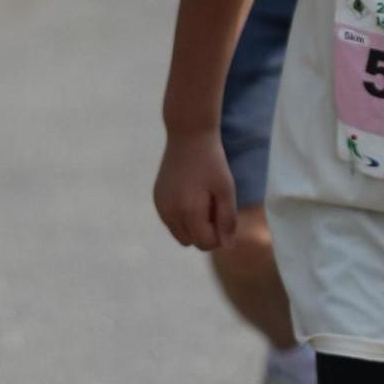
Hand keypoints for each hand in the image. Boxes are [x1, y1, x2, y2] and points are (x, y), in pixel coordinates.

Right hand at [155, 130, 237, 250]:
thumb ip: (227, 220)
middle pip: (192, 242)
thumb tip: (226, 246)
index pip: (206, 244)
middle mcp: (170, 213)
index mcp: (188, 212)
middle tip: (214, 206)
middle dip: (206, 232)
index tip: (224, 213)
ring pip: (180, 234)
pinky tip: (190, 196)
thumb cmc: (212, 164)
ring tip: (202, 201)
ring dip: (194, 226)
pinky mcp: (156, 199)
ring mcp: (160, 207)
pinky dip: (182, 217)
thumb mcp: (226, 191)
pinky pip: (171, 222)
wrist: (188, 136)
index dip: (219, 235)